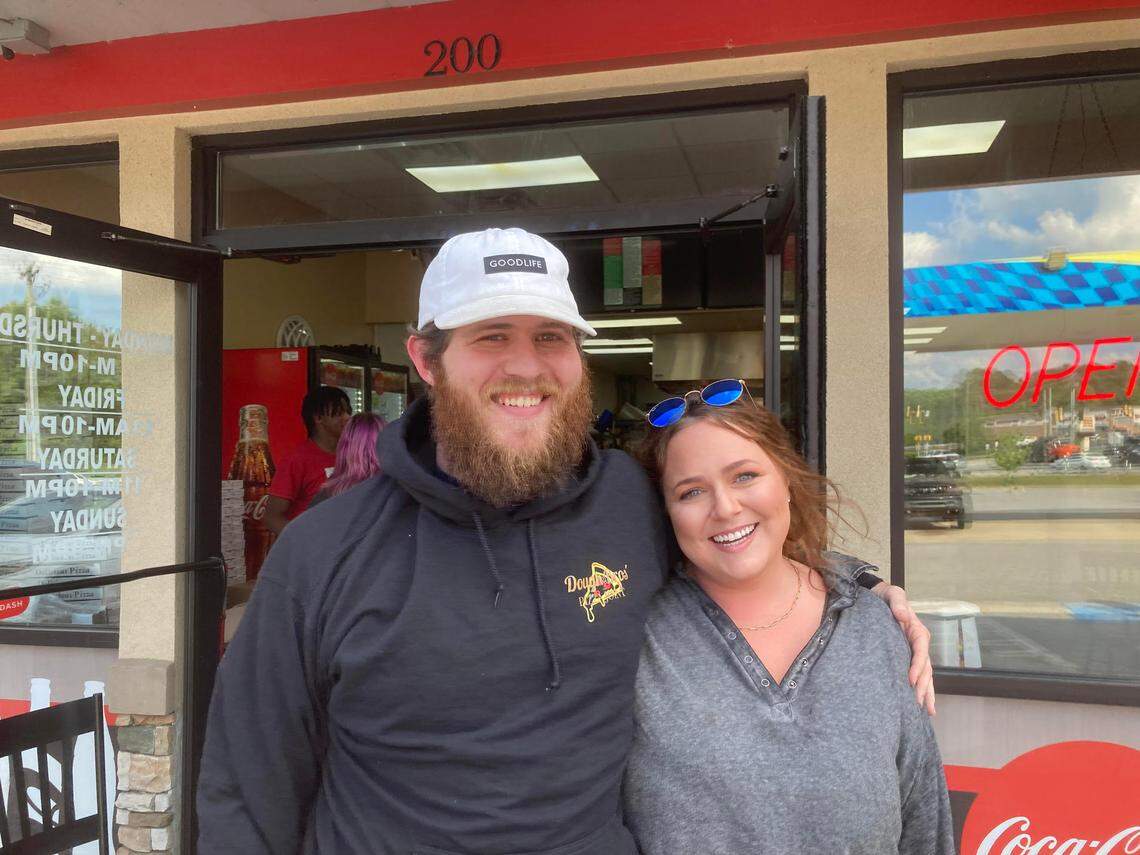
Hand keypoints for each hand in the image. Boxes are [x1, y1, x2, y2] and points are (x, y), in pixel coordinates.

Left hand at [871, 582, 934, 715]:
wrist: (878, 597)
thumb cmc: (886, 596)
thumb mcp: (893, 594)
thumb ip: (898, 603)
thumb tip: (903, 616)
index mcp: (917, 631)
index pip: (921, 651)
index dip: (917, 666)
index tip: (910, 680)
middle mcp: (919, 644)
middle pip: (925, 668)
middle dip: (924, 686)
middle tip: (919, 704)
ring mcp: (914, 652)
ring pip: (924, 675)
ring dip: (926, 693)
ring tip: (927, 711)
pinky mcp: (906, 657)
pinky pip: (916, 674)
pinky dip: (921, 689)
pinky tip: (921, 705)